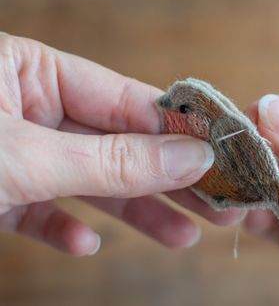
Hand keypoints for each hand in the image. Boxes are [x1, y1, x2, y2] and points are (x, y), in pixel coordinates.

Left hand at [0, 33, 238, 255]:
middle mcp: (27, 108)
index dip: (176, 130)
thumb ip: (110, 161)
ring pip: (89, 182)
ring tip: (183, 235)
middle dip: (166, 179)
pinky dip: (67, 229)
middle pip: (116, 144)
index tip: (220, 155)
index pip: (124, 99)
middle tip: (217, 202)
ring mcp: (15, 153)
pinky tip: (87, 244)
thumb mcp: (24, 158)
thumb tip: (192, 157)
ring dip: (134, 212)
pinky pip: (43, 211)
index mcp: (29, 72)